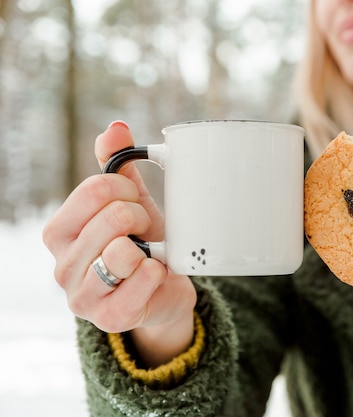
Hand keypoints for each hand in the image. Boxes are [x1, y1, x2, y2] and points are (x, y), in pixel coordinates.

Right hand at [43, 121, 196, 365]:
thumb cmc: (142, 243)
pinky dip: (156, 272)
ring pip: (122, 251)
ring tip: (149, 254)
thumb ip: (118, 166)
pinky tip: (156, 272)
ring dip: (149, 248)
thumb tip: (115, 129)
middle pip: (113, 218)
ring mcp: (82, 296)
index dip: (126, 190)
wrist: (162, 291)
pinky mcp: (109, 318)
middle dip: (141, 218)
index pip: (95, 190)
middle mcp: (62, 265)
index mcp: (59, 231)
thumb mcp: (129, 202)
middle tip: (144, 231)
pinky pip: (138, 282)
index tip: (134, 200)